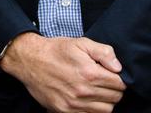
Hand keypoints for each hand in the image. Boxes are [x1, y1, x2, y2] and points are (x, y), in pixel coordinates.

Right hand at [0, 32, 125, 112]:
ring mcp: (73, 104)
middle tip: (106, 82)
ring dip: (106, 102)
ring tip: (98, 91)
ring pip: (105, 111)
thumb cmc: (56, 50)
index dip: (120, 79)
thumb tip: (119, 67)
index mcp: (90, 73)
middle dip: (114, 90)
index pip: (120, 84)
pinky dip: (92, 110)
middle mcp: (83, 91)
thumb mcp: (81, 43)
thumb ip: (104, 52)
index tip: (114, 76)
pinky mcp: (64, 111)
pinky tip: (87, 99)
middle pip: (115, 99)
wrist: (30, 61)